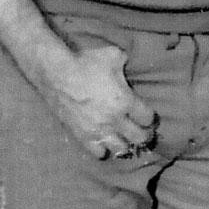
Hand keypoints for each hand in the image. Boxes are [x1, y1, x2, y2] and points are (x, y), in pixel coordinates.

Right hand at [44, 44, 156, 159]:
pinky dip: (105, 150)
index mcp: (125, 101)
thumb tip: (129, 65)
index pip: (147, 118)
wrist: (57, 74)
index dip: (151, 118)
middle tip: (145, 132)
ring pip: (120, 149)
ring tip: (127, 140)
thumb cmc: (88, 62)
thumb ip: (127, 63)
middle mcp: (114, 120)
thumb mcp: (115, 55)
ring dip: (127, 145)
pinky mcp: (81, 136)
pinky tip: (106, 143)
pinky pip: (98, 152)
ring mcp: (97, 130)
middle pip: (138, 137)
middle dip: (145, 135)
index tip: (150, 115)